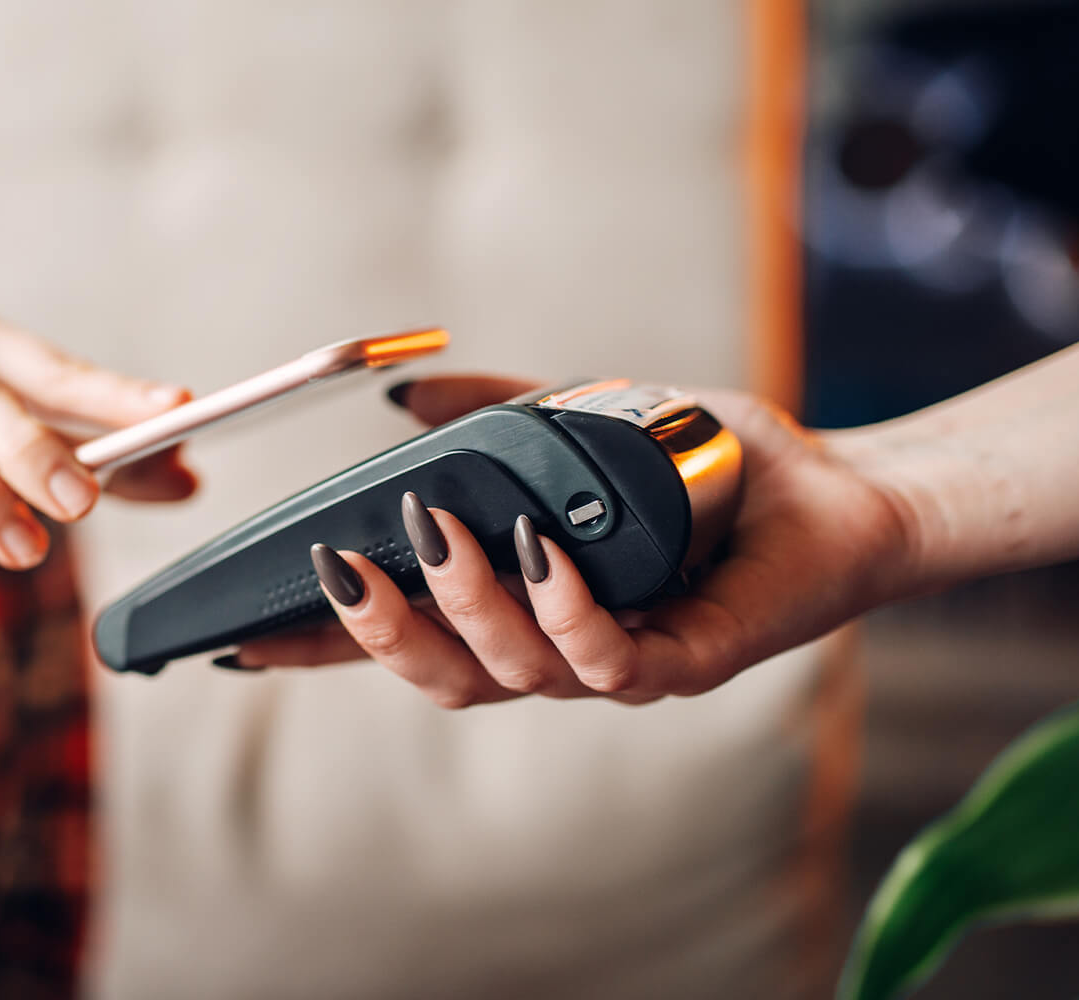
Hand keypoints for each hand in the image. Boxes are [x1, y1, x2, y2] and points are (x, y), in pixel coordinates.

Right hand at [231, 375, 918, 705]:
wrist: (837, 482)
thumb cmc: (711, 462)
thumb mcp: (578, 426)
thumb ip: (491, 419)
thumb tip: (399, 401)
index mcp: (522, 608)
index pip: (408, 639)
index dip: (325, 647)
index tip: (241, 636)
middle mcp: (560, 649)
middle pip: (442, 677)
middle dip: (375, 636)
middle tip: (335, 575)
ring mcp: (623, 661)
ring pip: (513, 675)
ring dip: (463, 611)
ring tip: (437, 535)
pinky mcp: (691, 658)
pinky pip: (614, 662)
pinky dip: (566, 611)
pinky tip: (542, 556)